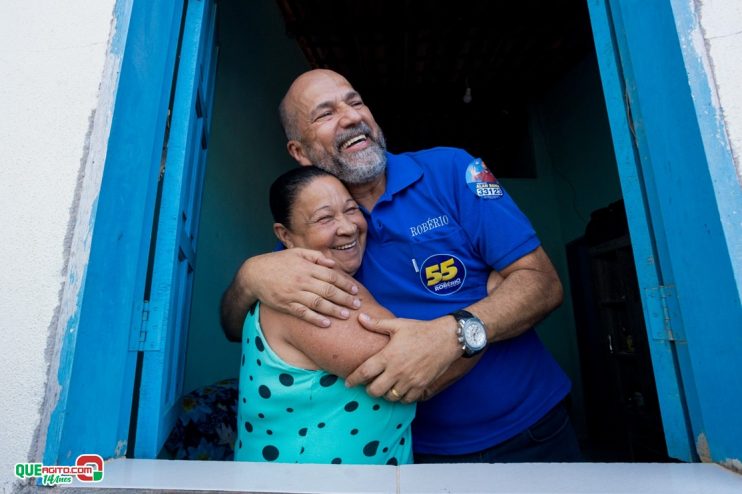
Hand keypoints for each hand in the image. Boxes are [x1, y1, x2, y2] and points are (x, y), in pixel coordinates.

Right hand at [246, 248, 361, 326]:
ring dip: (334, 310)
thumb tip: (332, 264)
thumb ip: (315, 257)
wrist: (254, 274)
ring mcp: (294, 294)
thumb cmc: (278, 262)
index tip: (355, 290)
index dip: (345, 283)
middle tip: (357, 304)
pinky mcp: (286, 305)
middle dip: (345, 298)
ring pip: (318, 303)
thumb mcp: (296, 253)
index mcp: (307, 267)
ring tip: (346, 315)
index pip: (331, 276)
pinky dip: (316, 319)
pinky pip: (303, 313)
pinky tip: (327, 324)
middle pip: (328, 291)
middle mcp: (302, 280)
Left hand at [344, 313, 461, 402]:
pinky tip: (399, 390)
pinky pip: (406, 400)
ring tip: (384, 387)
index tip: (348, 383)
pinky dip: (400, 397)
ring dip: (384, 394)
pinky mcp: (421, 386)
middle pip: (375, 390)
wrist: (446, 338)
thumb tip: (360, 318)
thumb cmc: (421, 330)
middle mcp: (397, 371)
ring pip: (390, 397)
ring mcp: (410, 380)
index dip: (353, 380)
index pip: (365, 372)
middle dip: (368, 390)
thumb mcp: (398, 325)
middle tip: (368, 385)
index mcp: (388, 356)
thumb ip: (377, 324)